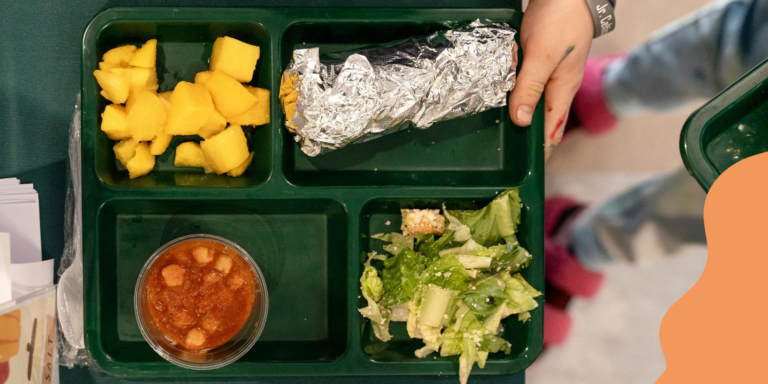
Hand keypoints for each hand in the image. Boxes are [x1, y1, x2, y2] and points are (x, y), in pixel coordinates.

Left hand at [509, 0, 593, 159]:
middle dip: (525, 135)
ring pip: (530, 100)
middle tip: (507, 153)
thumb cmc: (560, 21)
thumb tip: (520, 120)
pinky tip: (502, 93)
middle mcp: (557, 86)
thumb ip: (530, 87)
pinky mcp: (540, 60)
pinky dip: (514, 88)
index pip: (552, 131)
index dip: (541, 152)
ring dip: (517, 111)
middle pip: (540, 119)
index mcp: (562, 91)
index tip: (528, 171)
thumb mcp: (542, 56)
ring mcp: (549, 73)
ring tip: (502, 130)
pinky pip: (525, 82)